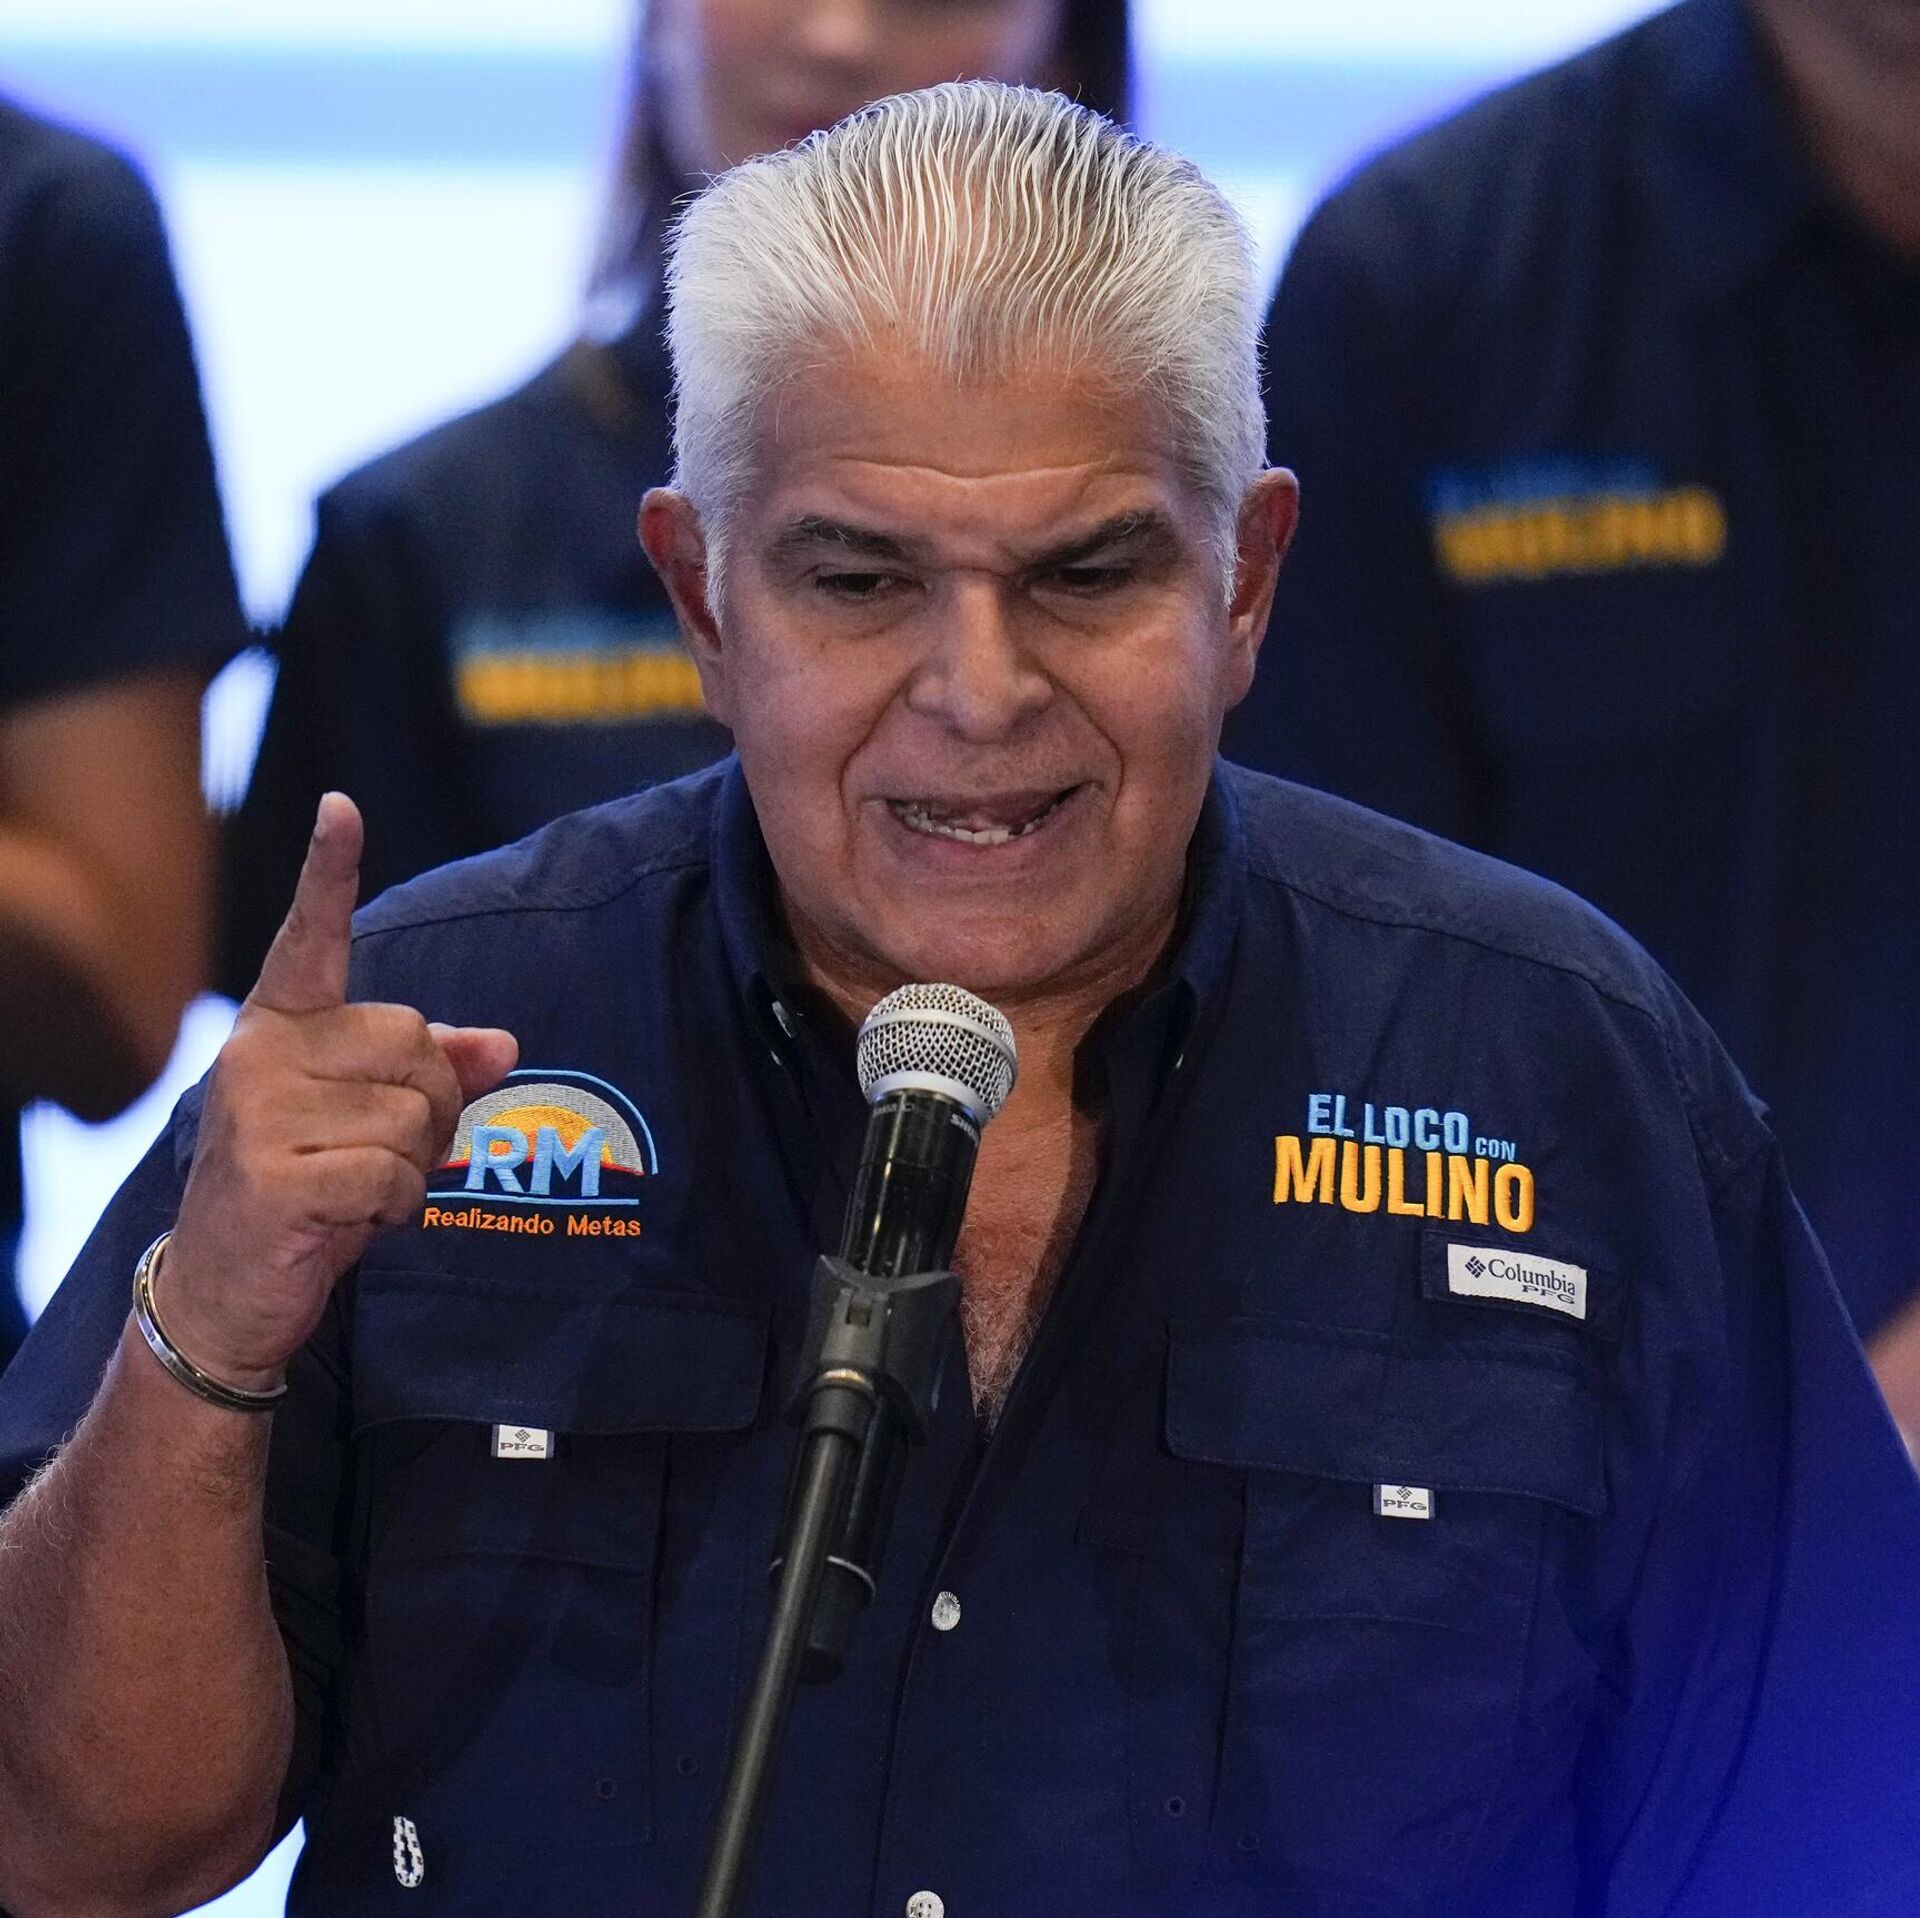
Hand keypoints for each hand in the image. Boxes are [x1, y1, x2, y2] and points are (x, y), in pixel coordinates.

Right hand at [161, 794, 516, 1388]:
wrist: (226, 1288)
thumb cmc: (309, 1188)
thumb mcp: (372, 1120)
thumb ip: (434, 1071)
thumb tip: (505, 1042)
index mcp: (279, 1026)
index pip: (311, 938)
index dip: (329, 872)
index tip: (342, 807)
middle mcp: (259, 1053)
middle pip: (418, 1046)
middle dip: (430, 1107)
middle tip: (381, 1151)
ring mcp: (258, 1112)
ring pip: (415, 1116)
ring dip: (412, 1166)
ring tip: (355, 1186)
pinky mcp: (273, 1174)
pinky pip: (395, 1175)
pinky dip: (395, 1208)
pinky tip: (346, 1220)